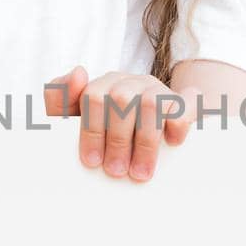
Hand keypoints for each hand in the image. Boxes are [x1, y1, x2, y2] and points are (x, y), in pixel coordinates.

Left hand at [44, 65, 194, 181]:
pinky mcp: (181, 101)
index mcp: (103, 84)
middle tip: (115, 171)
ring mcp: (157, 89)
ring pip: (152, 103)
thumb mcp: (75, 118)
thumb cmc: (104, 130)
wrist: (145, 128)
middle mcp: (130, 82)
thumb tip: (78, 72)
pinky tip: (172, 143)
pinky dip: (179, 123)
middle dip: (117, 141)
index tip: (91, 161)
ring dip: (145, 141)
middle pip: (122, 100)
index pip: (93, 97)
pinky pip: (184, 105)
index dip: (91, 131)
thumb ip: (60, 98)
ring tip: (140, 172)